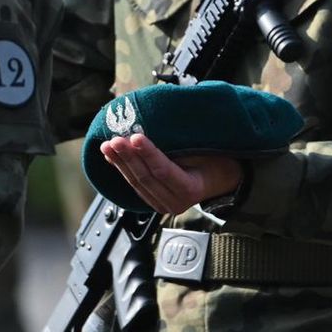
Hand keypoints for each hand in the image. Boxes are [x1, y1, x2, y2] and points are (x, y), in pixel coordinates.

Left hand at [99, 134, 241, 214]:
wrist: (223, 178)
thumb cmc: (217, 160)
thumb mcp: (206, 150)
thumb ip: (181, 146)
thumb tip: (156, 127)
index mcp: (190, 190)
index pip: (164, 171)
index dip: (148, 154)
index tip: (136, 137)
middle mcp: (175, 203)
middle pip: (146, 178)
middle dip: (128, 157)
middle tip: (115, 139)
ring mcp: (163, 205)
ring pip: (137, 183)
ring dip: (120, 163)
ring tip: (107, 146)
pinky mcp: (154, 201)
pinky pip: (136, 186)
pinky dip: (123, 170)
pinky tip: (112, 157)